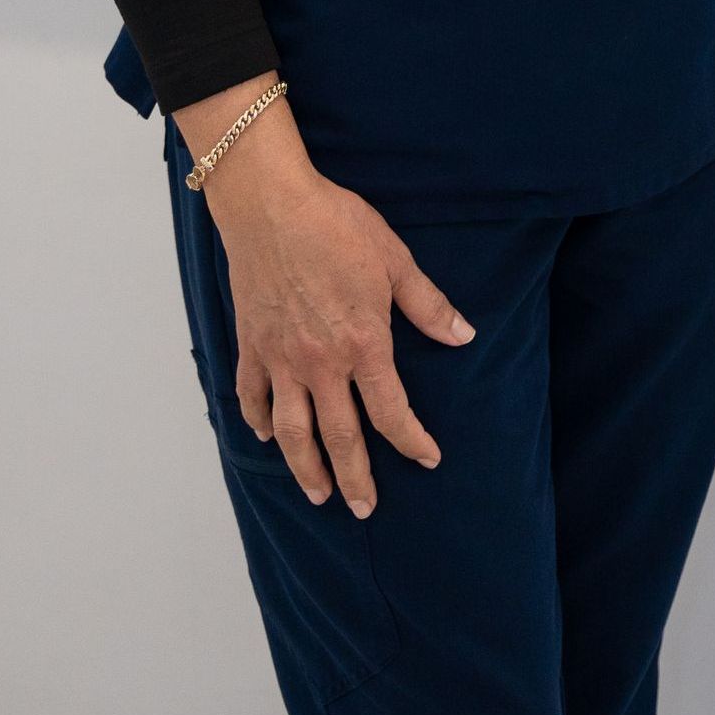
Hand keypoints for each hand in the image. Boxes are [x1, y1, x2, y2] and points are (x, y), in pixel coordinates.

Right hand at [203, 157, 475, 514]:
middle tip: (364, 509)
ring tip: (318, 494)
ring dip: (305, 467)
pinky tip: (267, 436)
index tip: (427, 460)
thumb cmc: (337, 226)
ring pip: (292, 430)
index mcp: (363, 344)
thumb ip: (428, 306)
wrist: (271, 206)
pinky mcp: (251, 345)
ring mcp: (280, 358)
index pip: (390, 410)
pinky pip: (251, 395)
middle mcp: (320, 363)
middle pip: (339, 435)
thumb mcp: (395, 261)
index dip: (411, 441)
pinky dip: (258, 420)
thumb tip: (463, 337)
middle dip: (355, 477)